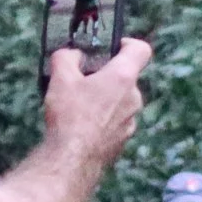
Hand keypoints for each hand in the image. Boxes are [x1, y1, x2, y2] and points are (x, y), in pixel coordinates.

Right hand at [41, 38, 152, 179]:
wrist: (74, 157)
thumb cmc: (70, 115)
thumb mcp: (60, 77)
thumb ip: (66, 57)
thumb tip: (72, 54)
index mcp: (123, 78)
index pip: (141, 50)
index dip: (127, 43)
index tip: (112, 46)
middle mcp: (134, 98)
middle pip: (125, 76)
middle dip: (105, 73)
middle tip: (81, 77)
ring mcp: (132, 120)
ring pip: (120, 99)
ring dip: (103, 96)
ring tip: (77, 101)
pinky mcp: (125, 137)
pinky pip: (116, 118)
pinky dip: (103, 115)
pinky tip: (82, 121)